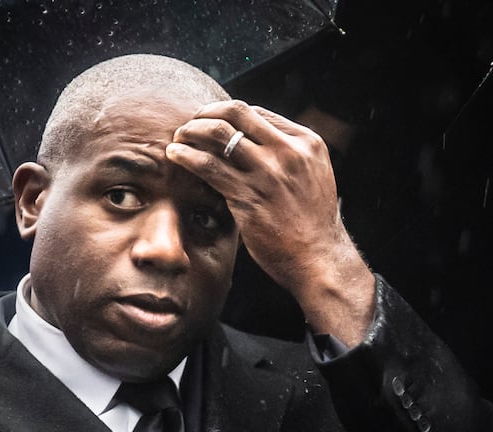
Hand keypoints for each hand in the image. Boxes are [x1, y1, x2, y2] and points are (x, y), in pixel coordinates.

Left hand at [166, 100, 373, 344]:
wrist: (317, 257)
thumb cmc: (311, 221)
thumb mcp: (312, 174)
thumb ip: (288, 154)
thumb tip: (251, 139)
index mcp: (305, 142)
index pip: (256, 113)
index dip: (227, 114)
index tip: (210, 122)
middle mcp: (288, 152)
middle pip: (236, 113)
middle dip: (206, 113)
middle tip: (191, 124)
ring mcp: (268, 173)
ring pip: (218, 134)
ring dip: (192, 131)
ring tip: (178, 138)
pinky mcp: (248, 196)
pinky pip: (208, 166)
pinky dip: (187, 156)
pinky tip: (175, 155)